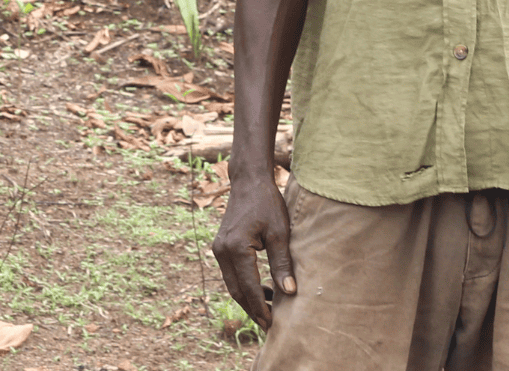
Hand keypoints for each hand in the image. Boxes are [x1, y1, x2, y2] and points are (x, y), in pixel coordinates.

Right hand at [211, 177, 294, 330]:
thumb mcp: (280, 233)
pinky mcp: (221, 247)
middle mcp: (222, 251)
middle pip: (236, 290)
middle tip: (269, 326)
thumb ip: (282, 263)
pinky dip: (244, 285)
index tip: (272, 325)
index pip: (249, 287)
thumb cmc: (267, 204)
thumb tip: (289, 293)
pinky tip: (262, 290)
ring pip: (232, 284)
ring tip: (268, 311)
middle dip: (252, 309)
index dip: (260, 308)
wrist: (248, 182)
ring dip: (248, 299)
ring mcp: (218, 249)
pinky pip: (231, 273)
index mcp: (235, 248)